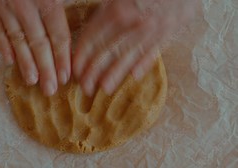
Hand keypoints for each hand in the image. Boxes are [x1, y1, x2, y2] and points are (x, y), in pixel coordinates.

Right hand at [0, 0, 70, 95]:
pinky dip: (3, 46)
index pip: (58, 35)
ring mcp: (5, 7)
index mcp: (46, 0)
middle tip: (50, 89)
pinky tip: (9, 61)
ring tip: (32, 81)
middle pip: (39, 44)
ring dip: (25, 63)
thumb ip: (58, 4)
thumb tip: (73, 17)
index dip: (62, 58)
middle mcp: (25, 7)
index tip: (65, 76)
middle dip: (46, 69)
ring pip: (17, 40)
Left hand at [73, 0, 199, 95]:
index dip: (82, 56)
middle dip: (94, 71)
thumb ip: (104, 12)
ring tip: (105, 88)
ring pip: (130, 54)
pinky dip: (144, 63)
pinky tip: (135, 76)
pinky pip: (154, 50)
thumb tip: (89, 35)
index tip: (75, 70)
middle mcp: (132, 22)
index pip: (93, 38)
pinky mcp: (168, 31)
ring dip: (115, 73)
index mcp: (115, 10)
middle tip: (85, 87)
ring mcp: (151, 28)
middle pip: (108, 51)